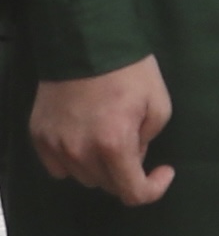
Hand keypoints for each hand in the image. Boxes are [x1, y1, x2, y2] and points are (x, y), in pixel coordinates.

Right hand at [27, 58, 172, 203]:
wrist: (84, 43)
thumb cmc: (129, 72)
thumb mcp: (158, 105)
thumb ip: (148, 140)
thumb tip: (133, 157)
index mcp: (114, 145)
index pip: (131, 192)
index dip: (152, 189)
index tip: (163, 172)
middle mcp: (80, 152)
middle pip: (106, 184)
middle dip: (126, 172)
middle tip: (135, 143)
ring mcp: (55, 146)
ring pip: (82, 176)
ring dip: (100, 167)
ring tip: (109, 136)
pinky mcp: (38, 136)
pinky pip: (58, 166)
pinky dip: (74, 160)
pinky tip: (84, 139)